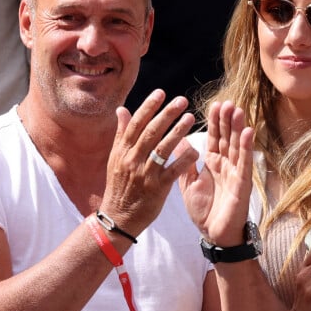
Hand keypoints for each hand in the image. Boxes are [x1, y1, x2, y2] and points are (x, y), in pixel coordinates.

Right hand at [99, 89, 198, 234]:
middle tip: (182, 100)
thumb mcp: (115, 159)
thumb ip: (122, 134)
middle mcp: (132, 160)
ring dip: (178, 131)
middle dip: (167, 114)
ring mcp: (145, 174)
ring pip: (162, 148)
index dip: (149, 107)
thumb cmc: (119, 186)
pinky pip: (173, 171)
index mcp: (122, 151)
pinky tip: (196, 150)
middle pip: (151, 132)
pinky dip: (184, 160)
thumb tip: (122, 110)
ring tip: (191, 118)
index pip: (136, 124)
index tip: (161, 93)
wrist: (119, 218)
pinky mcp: (157, 189)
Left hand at [177, 101, 253, 244]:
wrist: (213, 234)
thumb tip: (177, 140)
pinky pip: (244, 162)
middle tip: (227, 101)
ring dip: (238, 128)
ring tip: (238, 110)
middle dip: (227, 120)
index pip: (214, 138)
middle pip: (226, 138)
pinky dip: (246, 147)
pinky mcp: (242, 183)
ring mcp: (235, 172)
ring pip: (236, 146)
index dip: (215, 122)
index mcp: (212, 163)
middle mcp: (226, 165)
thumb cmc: (203, 210)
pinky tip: (248, 132)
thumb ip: (184, 163)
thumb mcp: (188, 184)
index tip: (215, 105)